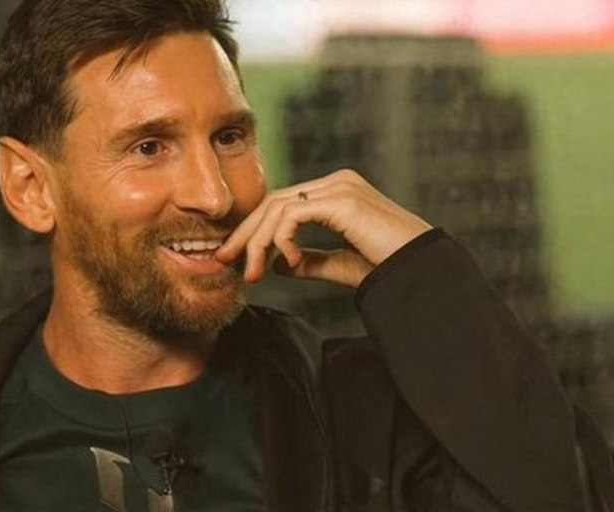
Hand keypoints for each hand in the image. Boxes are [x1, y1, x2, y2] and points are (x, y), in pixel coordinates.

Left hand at [215, 169, 432, 287]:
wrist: (421, 273)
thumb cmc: (388, 269)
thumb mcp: (341, 264)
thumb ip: (310, 261)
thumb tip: (277, 263)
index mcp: (337, 193)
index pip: (282, 205)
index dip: (254, 230)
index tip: (237, 258)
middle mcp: (336, 183)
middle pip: (273, 201)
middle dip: (245, 233)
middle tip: (225, 261)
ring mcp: (339, 188)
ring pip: (277, 208)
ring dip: (258, 243)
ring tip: (254, 274)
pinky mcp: (342, 201)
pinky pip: (292, 216)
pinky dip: (281, 240)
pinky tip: (290, 263)